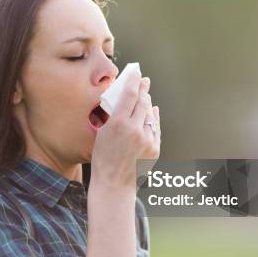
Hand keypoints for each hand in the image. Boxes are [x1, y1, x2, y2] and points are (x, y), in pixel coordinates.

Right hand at [91, 74, 160, 192]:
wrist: (114, 184)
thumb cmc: (103, 158)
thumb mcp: (102, 133)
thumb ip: (114, 116)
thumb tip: (124, 99)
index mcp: (118, 124)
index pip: (130, 94)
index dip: (134, 80)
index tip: (136, 72)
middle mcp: (135, 130)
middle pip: (143, 102)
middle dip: (143, 89)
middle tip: (144, 80)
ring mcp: (147, 139)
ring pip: (150, 114)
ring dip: (147, 104)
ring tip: (145, 95)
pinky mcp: (154, 148)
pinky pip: (155, 128)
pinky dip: (153, 119)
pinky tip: (152, 112)